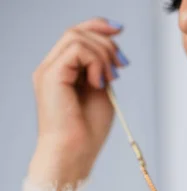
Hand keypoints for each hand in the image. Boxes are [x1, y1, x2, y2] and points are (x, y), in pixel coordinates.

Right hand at [28, 18, 128, 188]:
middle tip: (121, 65)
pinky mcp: (50, 76)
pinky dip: (95, 62)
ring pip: (76, 37)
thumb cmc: (88, 132)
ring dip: (102, 54)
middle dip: (107, 42)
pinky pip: (76, 50)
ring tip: (110, 78)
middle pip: (77, 31)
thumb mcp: (102, 93)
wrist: (75, 152)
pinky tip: (99, 82)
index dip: (98, 26)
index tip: (120, 31)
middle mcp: (52, 67)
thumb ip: (102, 72)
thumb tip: (112, 55)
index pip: (76, 35)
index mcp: (63, 71)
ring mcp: (49, 70)